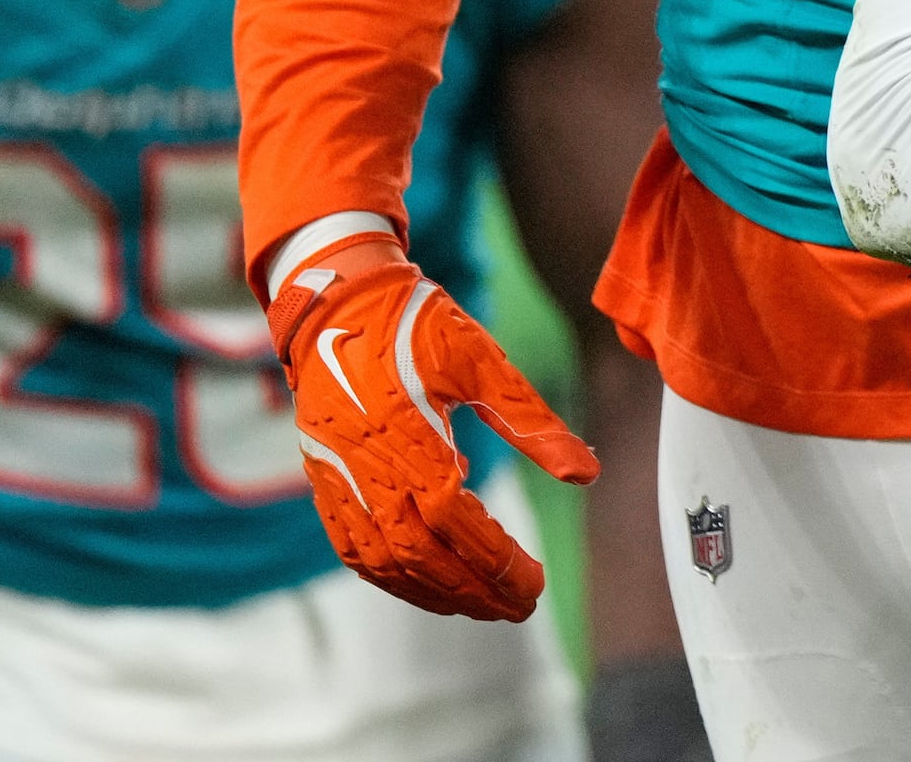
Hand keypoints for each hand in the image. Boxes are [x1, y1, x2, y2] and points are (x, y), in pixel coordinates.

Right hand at [269, 233, 596, 620]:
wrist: (338, 303)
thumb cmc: (417, 326)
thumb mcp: (483, 362)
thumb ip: (533, 421)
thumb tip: (587, 473)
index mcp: (411, 436)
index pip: (456, 521)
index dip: (495, 560)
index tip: (534, 581)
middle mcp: (368, 467)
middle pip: (421, 555)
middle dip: (473, 591)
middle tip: (520, 606)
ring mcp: (339, 479)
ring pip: (383, 561)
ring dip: (434, 594)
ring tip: (481, 607)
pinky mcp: (323, 481)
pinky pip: (352, 548)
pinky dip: (390, 578)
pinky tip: (424, 587)